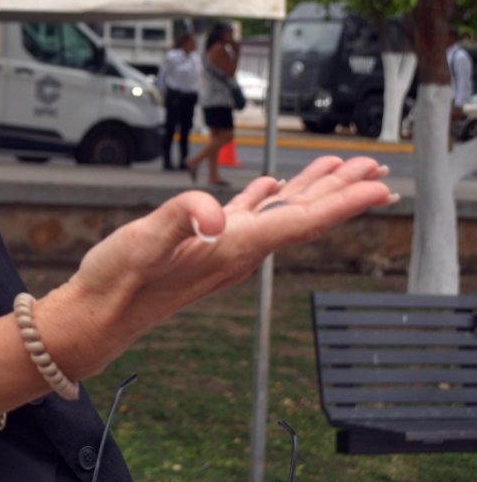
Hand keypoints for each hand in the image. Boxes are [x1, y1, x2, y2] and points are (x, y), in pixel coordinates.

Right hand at [58, 156, 393, 375]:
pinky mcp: (206, 247)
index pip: (300, 220)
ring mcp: (224, 250)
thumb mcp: (144, 241)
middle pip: (302, 217)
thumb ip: (180, 219)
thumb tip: (214, 210)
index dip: (344, 203)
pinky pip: (252, 217)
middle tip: (376, 166)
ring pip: (282, 215)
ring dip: (313, 191)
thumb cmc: (118, 281)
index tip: (381, 188)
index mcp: (231, 247)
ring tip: (340, 168)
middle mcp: (237, 251)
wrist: (99, 315)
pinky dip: (271, 198)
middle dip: (342, 191)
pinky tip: (274, 187)